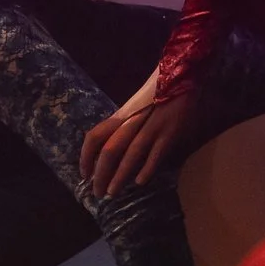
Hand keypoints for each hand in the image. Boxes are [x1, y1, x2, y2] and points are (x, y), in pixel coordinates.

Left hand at [79, 74, 197, 196]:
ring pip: (131, 154)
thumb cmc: (155, 93)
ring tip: (112, 192)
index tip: (84, 174)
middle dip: (101, 174)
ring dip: (120, 176)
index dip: (86, 156)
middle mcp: (133, 121)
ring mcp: (152, 126)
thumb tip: (111, 152)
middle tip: (97, 192)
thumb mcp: (134, 108)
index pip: (95, 136)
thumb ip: (124, 127)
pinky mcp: (170, 132)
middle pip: (110, 149)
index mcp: (122, 115)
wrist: (180, 73)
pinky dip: (147, 168)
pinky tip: (139, 181)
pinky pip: (156, 153)